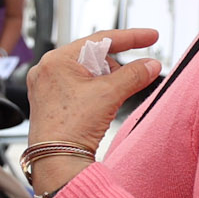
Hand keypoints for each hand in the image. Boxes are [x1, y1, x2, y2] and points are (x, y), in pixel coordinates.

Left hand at [22, 27, 162, 172]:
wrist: (56, 160)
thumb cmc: (69, 127)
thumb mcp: (109, 94)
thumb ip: (134, 75)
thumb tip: (150, 65)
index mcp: (56, 60)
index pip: (99, 40)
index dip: (130, 38)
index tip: (150, 37)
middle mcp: (48, 70)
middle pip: (93, 58)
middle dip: (115, 69)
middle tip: (128, 82)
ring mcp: (48, 87)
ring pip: (88, 74)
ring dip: (105, 83)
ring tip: (107, 102)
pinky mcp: (51, 103)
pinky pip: (79, 89)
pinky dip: (95, 93)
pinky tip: (99, 108)